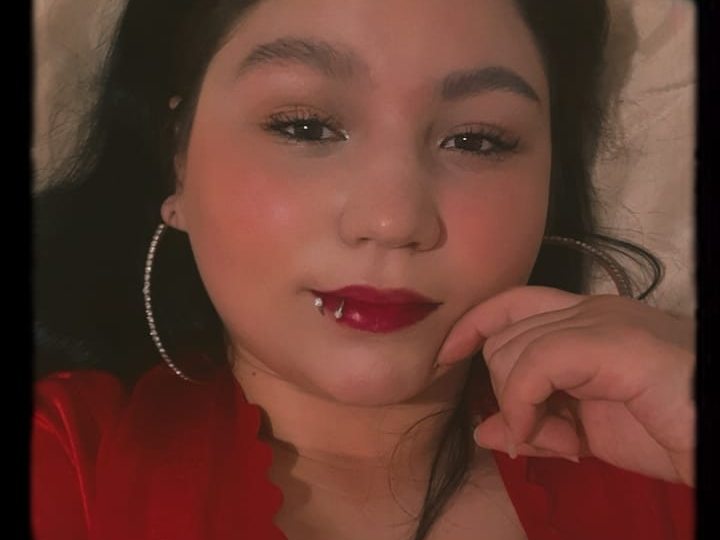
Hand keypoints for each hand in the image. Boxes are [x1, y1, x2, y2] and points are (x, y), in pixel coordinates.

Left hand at [437, 286, 695, 485]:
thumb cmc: (669, 429)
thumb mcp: (588, 432)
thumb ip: (536, 424)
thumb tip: (484, 431)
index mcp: (585, 319)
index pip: (510, 304)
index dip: (472, 326)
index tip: (446, 357)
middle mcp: (589, 308)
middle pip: (503, 335)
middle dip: (505, 391)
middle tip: (542, 431)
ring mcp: (601, 319)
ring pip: (510, 350)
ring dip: (520, 407)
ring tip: (565, 439)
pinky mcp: (609, 341)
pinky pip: (532, 366)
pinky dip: (526, 406)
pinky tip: (558, 438)